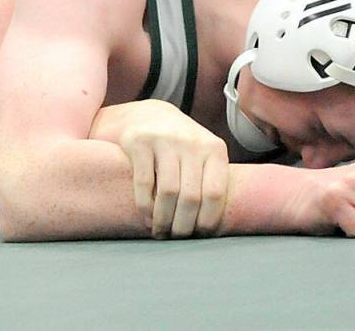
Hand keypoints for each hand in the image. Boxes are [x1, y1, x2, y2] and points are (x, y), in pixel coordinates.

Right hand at [99, 100, 228, 238]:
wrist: (150, 116)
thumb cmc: (181, 147)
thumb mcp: (203, 155)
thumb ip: (210, 181)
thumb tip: (215, 229)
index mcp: (214, 149)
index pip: (215, 193)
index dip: (208, 220)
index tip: (199, 235)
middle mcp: (192, 142)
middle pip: (191, 196)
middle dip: (183, 225)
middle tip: (177, 238)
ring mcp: (165, 139)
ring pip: (168, 192)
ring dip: (164, 219)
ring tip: (161, 232)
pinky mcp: (139, 141)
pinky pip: (144, 183)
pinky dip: (145, 206)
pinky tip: (147, 217)